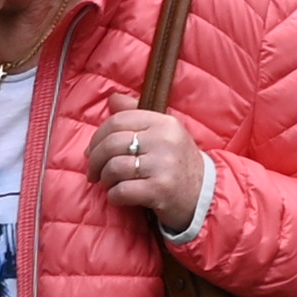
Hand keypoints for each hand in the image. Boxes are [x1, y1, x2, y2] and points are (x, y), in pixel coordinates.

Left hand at [88, 105, 208, 236]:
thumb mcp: (164, 133)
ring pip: (114, 168)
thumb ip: (137, 115)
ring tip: (108, 184)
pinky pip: (122, 191)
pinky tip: (119, 196)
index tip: (92, 150)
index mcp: (164, 122)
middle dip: (95, 160)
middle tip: (93, 172)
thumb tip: (113, 99)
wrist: (204, 195)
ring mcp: (163, 165)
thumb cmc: (178, 163)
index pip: (119, 120)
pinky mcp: (160, 190)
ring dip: (105, 179)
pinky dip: (114, 196)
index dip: (98, 136)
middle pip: (112, 144)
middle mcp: (165, 140)